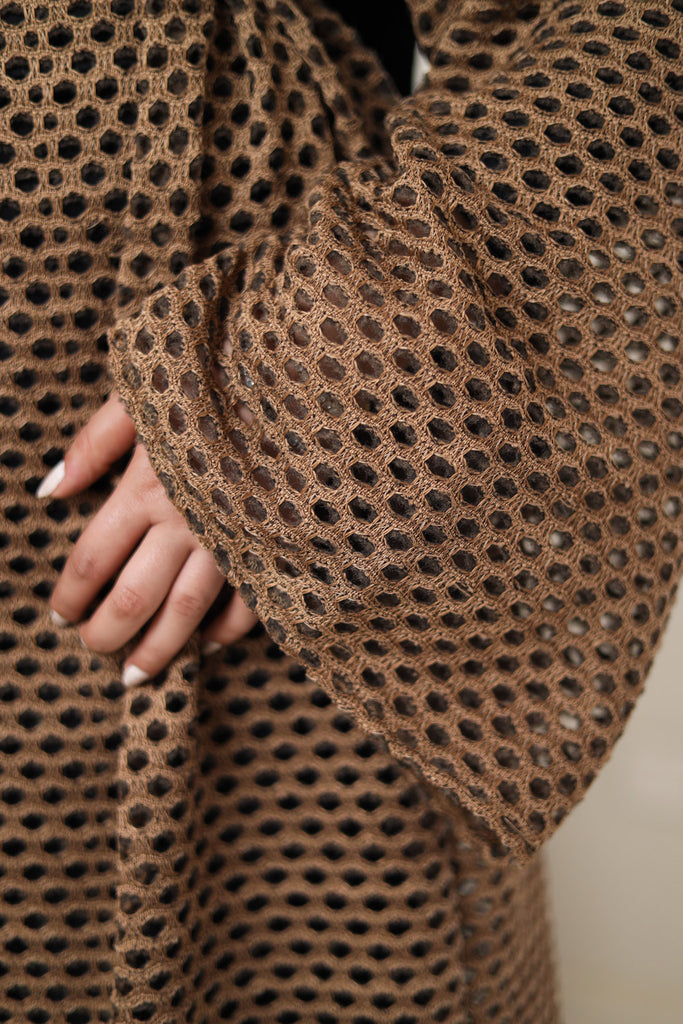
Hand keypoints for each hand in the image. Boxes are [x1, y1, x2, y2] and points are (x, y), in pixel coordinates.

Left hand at [38, 392, 257, 685]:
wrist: (295, 377)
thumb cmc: (213, 379)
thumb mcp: (142, 395)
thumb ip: (93, 443)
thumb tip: (50, 491)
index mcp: (146, 484)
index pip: (92, 558)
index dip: (70, 595)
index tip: (59, 616)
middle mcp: (185, 518)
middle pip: (134, 595)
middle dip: (107, 632)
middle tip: (92, 648)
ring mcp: (231, 535)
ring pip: (188, 610)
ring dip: (158, 649)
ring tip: (135, 675)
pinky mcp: (272, 541)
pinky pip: (249, 601)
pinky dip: (227, 630)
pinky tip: (207, 645)